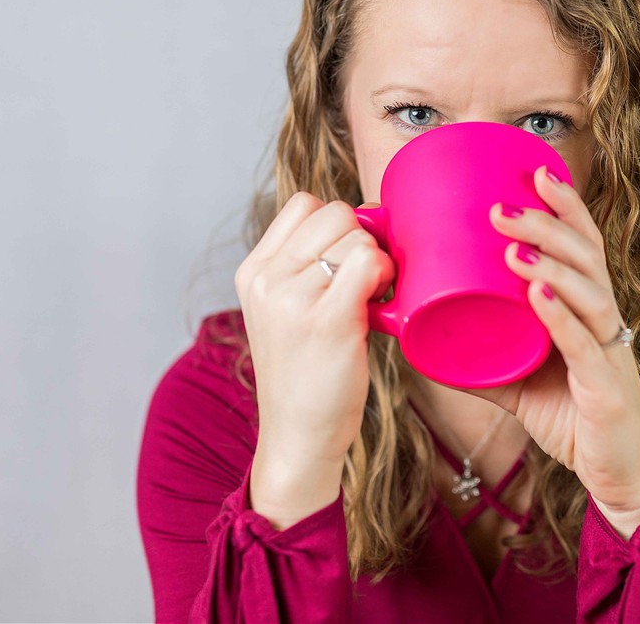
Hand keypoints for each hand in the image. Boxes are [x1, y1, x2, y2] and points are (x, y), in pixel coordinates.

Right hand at [235, 194, 394, 506]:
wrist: (298, 436)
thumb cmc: (307, 371)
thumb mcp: (284, 310)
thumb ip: (306, 266)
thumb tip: (366, 221)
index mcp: (254, 271)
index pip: (304, 203)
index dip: (337, 225)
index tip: (346, 262)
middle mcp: (267, 279)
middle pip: (335, 213)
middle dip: (360, 240)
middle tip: (364, 283)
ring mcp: (293, 298)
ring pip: (356, 236)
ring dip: (377, 261)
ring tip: (369, 299)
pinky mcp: (326, 320)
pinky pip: (369, 261)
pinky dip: (385, 275)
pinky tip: (379, 305)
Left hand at [455, 165, 639, 533]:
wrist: (614, 474)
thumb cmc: (569, 415)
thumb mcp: (515, 377)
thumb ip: (476, 355)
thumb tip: (415, 334)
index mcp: (588, 308)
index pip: (584, 244)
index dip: (566, 206)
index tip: (536, 172)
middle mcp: (605, 320)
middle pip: (588, 256)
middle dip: (548, 224)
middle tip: (501, 207)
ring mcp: (611, 352)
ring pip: (592, 293)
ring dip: (553, 264)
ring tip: (514, 246)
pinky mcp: (608, 389)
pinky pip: (587, 346)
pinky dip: (561, 318)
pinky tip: (538, 296)